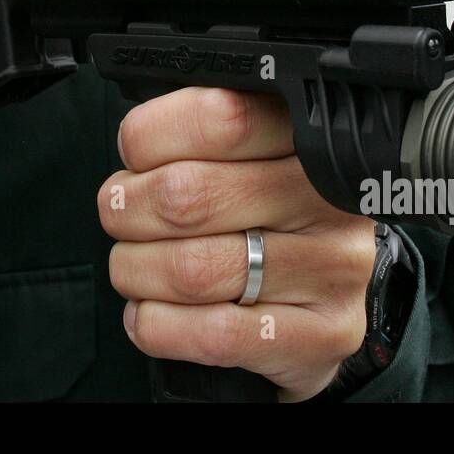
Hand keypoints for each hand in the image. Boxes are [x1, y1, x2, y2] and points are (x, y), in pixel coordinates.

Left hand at [99, 87, 377, 401]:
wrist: (323, 291)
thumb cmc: (262, 211)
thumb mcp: (241, 154)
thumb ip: (195, 134)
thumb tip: (133, 142)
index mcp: (304, 135)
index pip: (220, 118)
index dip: (150, 139)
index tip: (134, 156)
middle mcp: (329, 197)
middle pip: (188, 195)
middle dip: (126, 210)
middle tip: (119, 215)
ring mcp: (334, 267)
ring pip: (192, 270)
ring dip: (136, 271)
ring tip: (133, 266)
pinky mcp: (327, 333)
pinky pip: (217, 335)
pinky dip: (159, 325)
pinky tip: (149, 313)